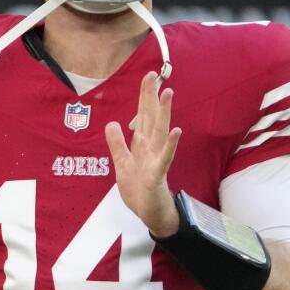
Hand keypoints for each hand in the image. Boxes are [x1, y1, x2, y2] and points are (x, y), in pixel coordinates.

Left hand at [105, 71, 181, 237]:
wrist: (150, 214)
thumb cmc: (139, 190)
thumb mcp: (122, 165)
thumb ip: (117, 144)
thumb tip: (112, 123)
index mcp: (142, 144)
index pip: (143, 115)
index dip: (144, 96)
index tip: (148, 76)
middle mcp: (151, 148)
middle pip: (152, 118)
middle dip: (152, 96)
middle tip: (155, 74)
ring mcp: (156, 160)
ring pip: (160, 132)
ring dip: (164, 113)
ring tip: (168, 93)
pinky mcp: (158, 174)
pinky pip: (165, 158)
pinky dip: (171, 145)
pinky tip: (177, 132)